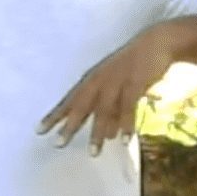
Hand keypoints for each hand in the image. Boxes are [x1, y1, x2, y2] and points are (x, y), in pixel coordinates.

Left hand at [39, 24, 182, 154]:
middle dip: (70, 125)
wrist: (158, 42)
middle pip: (81, 106)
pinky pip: (128, 106)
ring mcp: (117, 80)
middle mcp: (100, 80)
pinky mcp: (135, 82)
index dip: (55, 115)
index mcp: (93, 80)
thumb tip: (109, 136)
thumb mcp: (119, 89)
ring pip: (103, 110)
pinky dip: (126, 123)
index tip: (39, 131)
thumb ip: (113, 112)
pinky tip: (124, 140)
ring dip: (98, 132)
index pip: (70, 100)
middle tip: (58, 144)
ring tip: (93, 153)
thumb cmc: (135, 67)